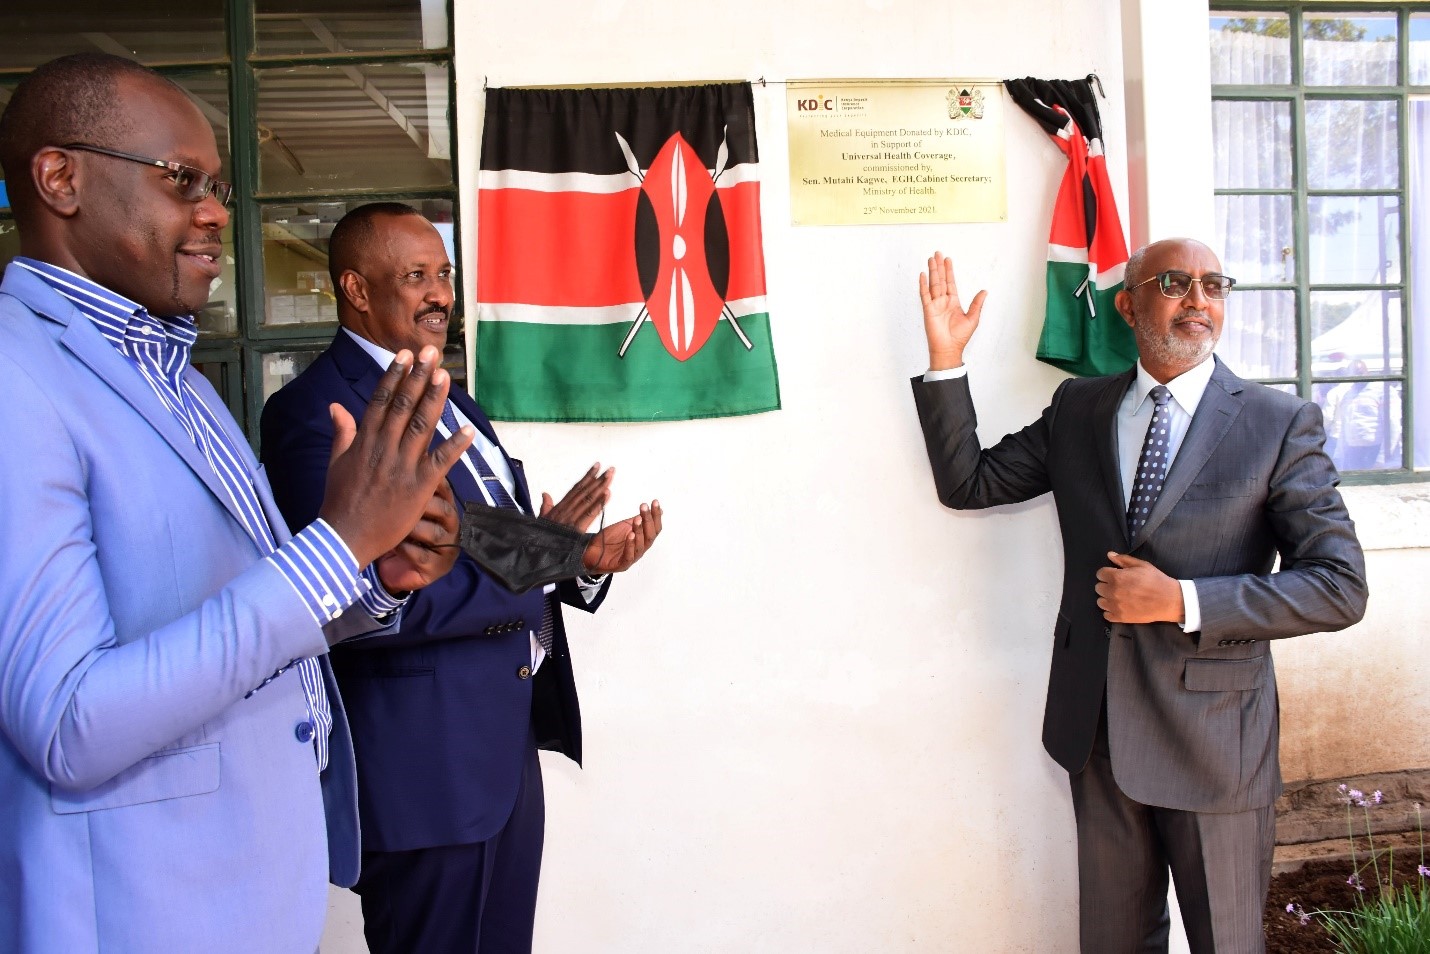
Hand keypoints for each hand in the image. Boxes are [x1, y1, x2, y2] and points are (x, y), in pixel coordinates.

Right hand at [319, 346, 473, 565]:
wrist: (344, 538)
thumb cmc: (339, 502)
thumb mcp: (336, 463)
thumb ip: (342, 433)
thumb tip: (336, 406)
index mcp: (364, 441)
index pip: (380, 401)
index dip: (394, 376)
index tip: (405, 355)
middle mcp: (384, 449)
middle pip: (403, 406)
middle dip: (418, 377)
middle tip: (430, 352)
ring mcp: (402, 467)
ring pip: (421, 426)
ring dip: (435, 399)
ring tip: (445, 376)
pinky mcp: (419, 487)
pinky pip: (440, 462)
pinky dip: (455, 446)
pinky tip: (467, 429)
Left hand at [376, 479, 460, 592]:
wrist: (396, 566)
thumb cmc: (397, 528)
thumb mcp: (400, 502)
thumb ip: (402, 479)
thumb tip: (397, 450)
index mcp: (444, 505)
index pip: (443, 487)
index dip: (428, 481)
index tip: (409, 475)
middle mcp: (450, 526)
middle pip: (444, 509)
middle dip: (422, 505)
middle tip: (400, 502)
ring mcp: (446, 548)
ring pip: (435, 533)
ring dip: (414, 528)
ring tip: (395, 526)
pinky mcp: (436, 568)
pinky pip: (423, 556)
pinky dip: (407, 550)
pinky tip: (393, 545)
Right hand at [539, 464, 612, 530]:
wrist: (536, 550)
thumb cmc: (540, 536)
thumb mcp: (542, 519)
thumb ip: (545, 506)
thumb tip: (545, 494)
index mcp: (560, 507)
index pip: (576, 489)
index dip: (587, 477)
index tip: (597, 467)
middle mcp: (567, 509)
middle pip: (585, 491)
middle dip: (599, 479)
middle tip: (610, 469)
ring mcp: (571, 518)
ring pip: (589, 499)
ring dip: (601, 487)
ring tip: (610, 476)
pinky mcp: (576, 529)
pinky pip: (590, 514)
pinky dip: (599, 504)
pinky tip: (607, 494)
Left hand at [582, 501, 662, 574]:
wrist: (592, 553)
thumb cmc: (610, 540)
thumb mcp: (626, 526)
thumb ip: (640, 519)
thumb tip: (659, 510)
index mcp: (643, 540)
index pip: (654, 527)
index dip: (656, 515)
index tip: (654, 502)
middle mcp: (640, 548)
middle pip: (650, 535)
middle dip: (648, 520)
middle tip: (644, 507)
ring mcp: (632, 557)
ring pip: (641, 545)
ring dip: (640, 531)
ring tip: (638, 519)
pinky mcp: (622, 565)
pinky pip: (629, 556)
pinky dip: (630, 545)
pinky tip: (630, 535)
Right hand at [918, 251, 986, 370]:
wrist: (949, 349)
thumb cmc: (960, 337)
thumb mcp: (973, 318)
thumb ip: (977, 304)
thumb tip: (984, 291)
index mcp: (953, 302)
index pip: (951, 283)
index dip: (949, 271)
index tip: (948, 259)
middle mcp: (943, 301)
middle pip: (940, 280)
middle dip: (939, 267)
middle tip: (937, 253)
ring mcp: (935, 305)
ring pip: (933, 284)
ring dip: (932, 272)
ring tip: (931, 259)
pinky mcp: (928, 310)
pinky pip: (925, 295)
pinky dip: (923, 285)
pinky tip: (923, 275)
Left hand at [1094, 552, 1184, 623]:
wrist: (1168, 600)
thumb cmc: (1156, 580)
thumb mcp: (1141, 565)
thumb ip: (1123, 560)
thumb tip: (1110, 555)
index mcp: (1117, 577)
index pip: (1100, 574)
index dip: (1107, 573)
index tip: (1114, 575)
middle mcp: (1113, 591)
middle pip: (1098, 588)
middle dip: (1106, 585)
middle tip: (1118, 586)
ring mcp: (1116, 606)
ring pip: (1100, 601)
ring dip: (1107, 598)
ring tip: (1118, 597)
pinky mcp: (1120, 617)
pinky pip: (1106, 615)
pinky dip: (1111, 611)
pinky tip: (1119, 607)